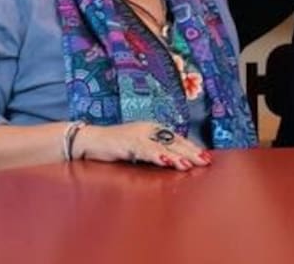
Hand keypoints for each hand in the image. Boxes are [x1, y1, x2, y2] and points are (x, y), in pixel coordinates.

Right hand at [72, 122, 211, 170]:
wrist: (88, 140)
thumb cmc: (113, 146)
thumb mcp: (137, 148)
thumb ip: (152, 152)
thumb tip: (171, 160)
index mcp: (152, 129)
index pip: (176, 138)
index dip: (191, 147)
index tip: (205, 156)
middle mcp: (148, 129)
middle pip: (174, 141)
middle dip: (190, 151)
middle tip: (205, 160)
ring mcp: (138, 135)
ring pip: (162, 145)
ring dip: (177, 155)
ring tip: (190, 164)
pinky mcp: (127, 143)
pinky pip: (145, 150)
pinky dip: (157, 155)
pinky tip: (167, 161)